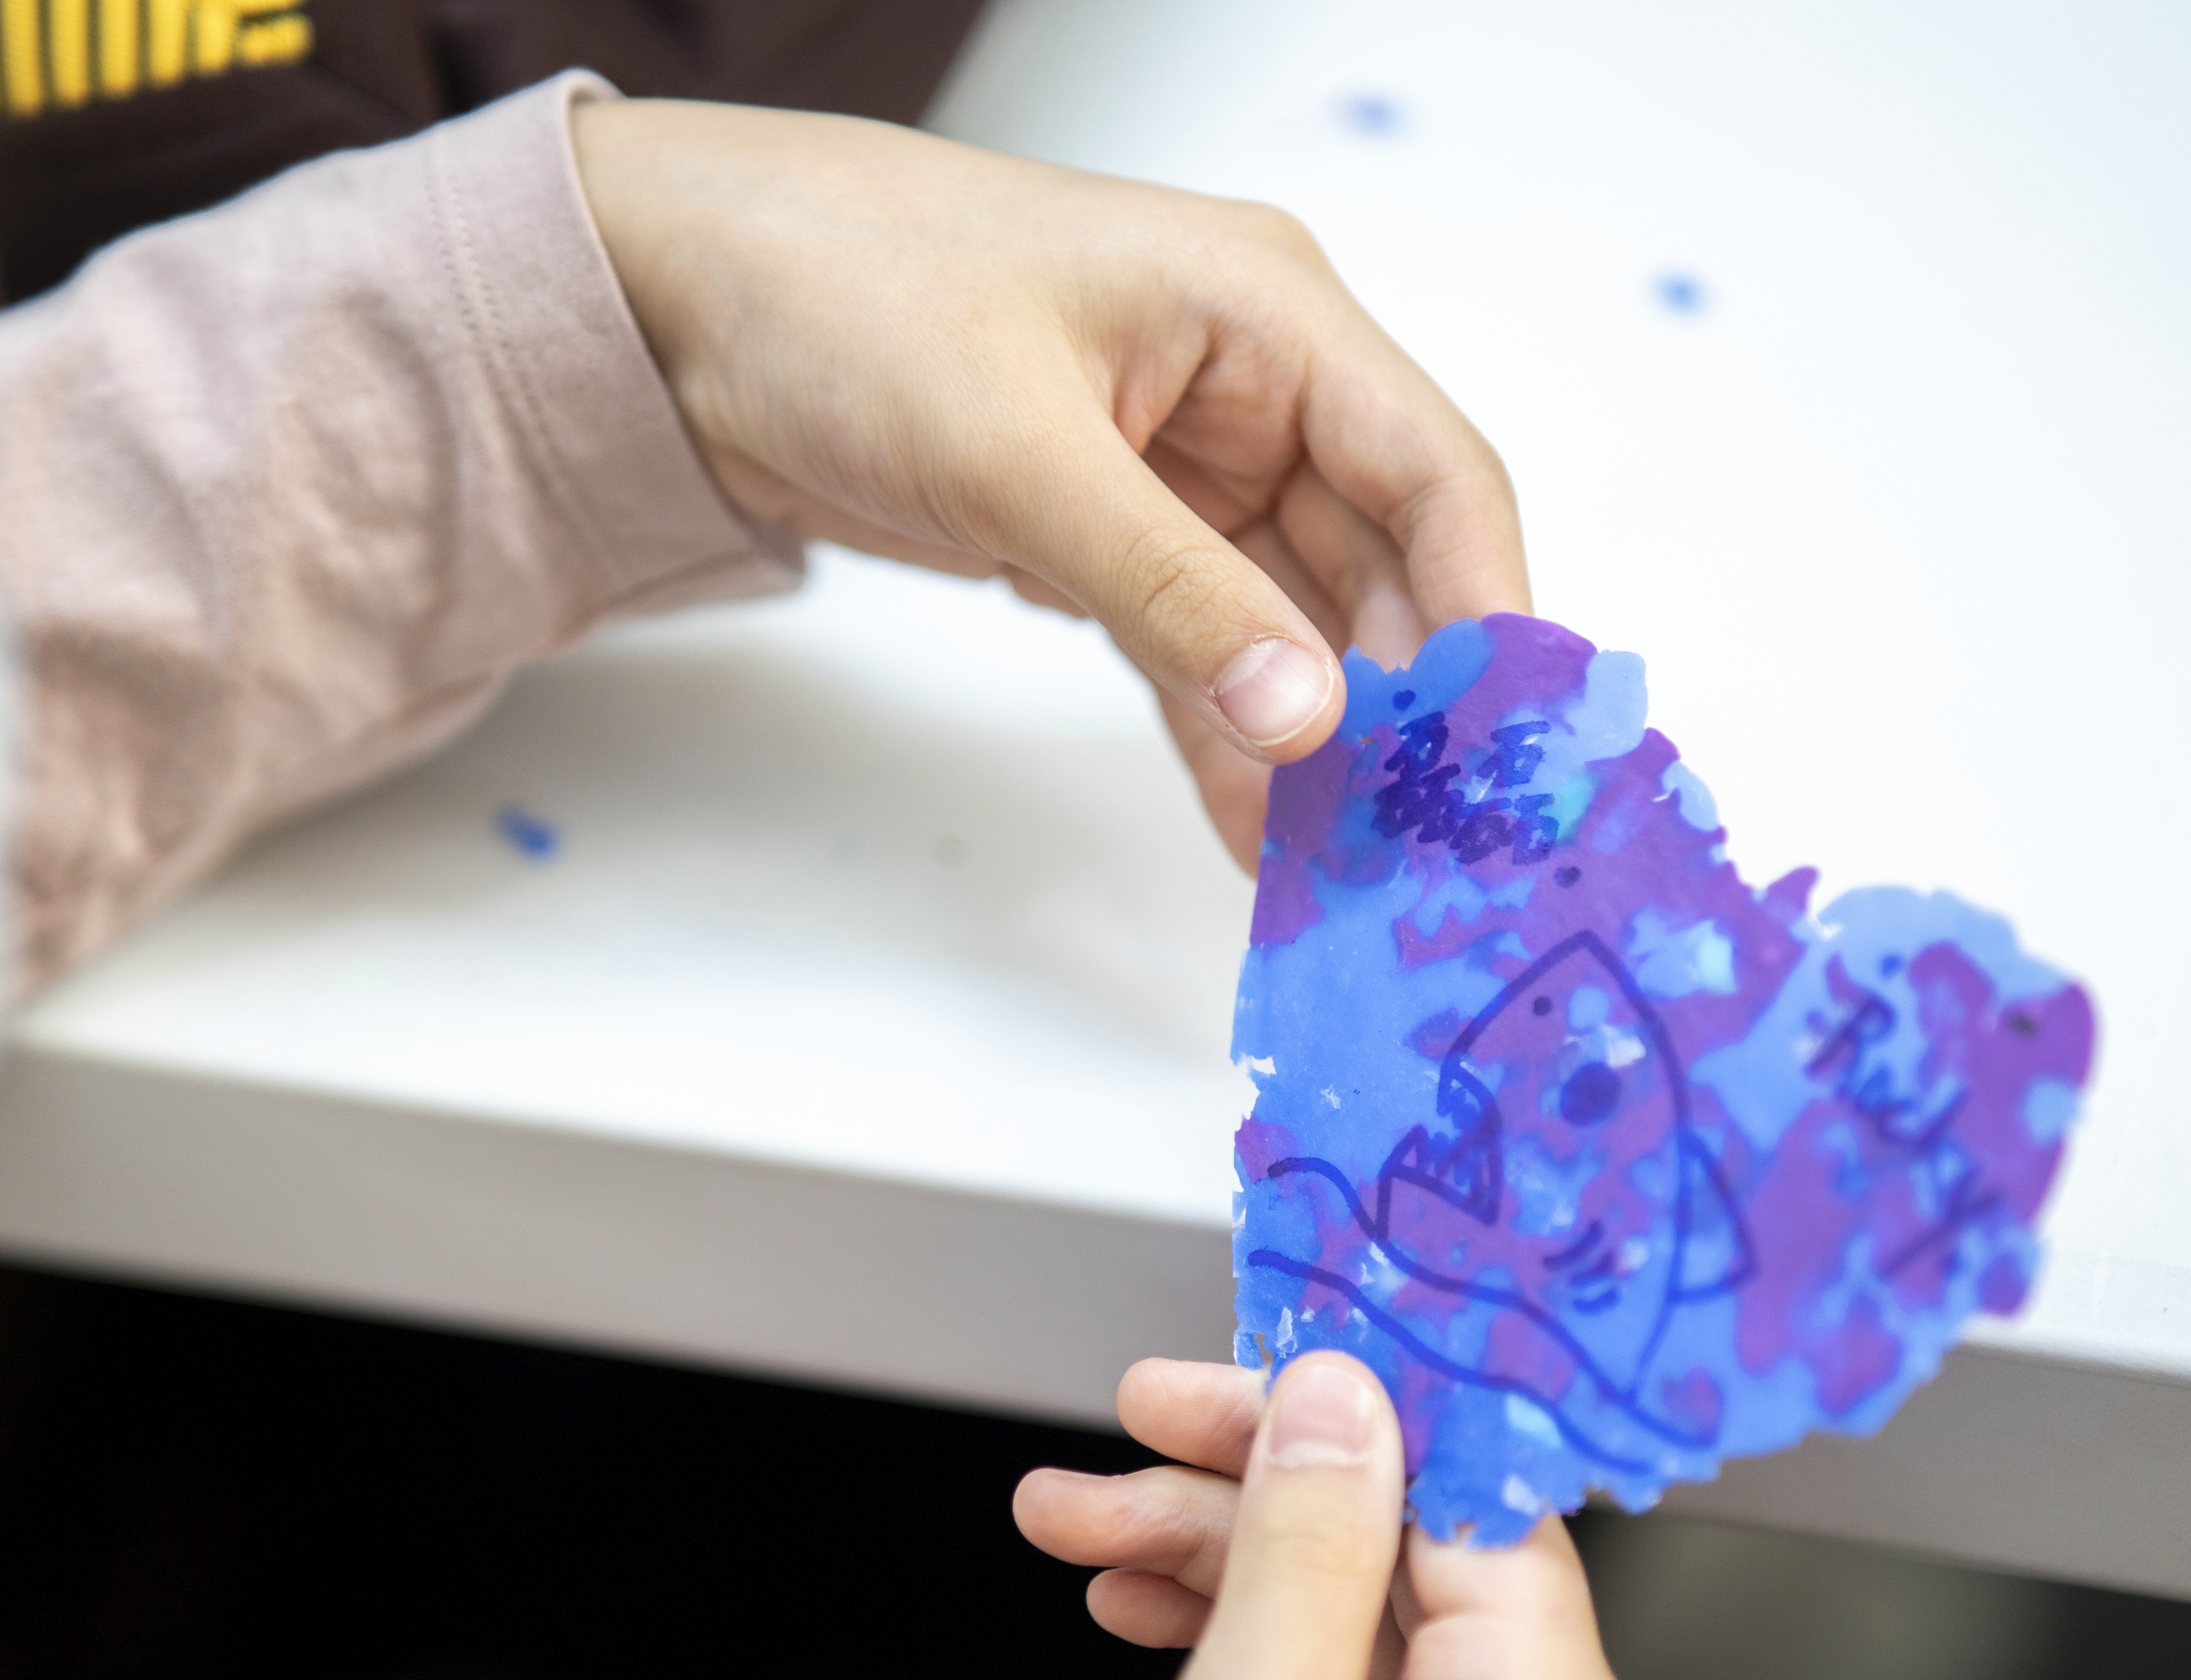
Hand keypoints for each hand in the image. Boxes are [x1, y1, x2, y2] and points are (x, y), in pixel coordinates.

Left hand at [569, 101, 1529, 868]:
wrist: (684, 301)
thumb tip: (1307, 713)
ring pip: (1298, 627)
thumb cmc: (844, 296)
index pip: (1434, 474)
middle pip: (1379, 567)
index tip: (1505, 750)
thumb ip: (1170, 591)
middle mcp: (1251, 389)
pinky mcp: (1118, 537)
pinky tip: (1257, 838)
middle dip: (1403, 708)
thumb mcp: (1017, 450)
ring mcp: (1188, 468)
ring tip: (1348, 873)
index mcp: (1266, 315)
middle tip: (1420, 848)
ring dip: (1320, 745)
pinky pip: (1209, 655)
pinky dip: (1231, 742)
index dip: (1487, 614)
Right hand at [1012, 1354, 1650, 1679]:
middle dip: (1246, 1491)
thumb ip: (1301, 1539)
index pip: (1469, 1504)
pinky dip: (1232, 1653)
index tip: (1230, 1374)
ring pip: (1349, 1626)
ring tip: (1077, 1527)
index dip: (1340, 1419)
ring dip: (1215, 1563)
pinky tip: (1137, 1613)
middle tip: (1118, 1444)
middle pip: (1402, 1556)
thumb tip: (1340, 1401)